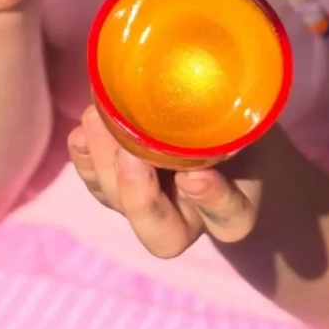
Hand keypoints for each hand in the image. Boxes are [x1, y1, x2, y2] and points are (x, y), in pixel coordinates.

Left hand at [68, 107, 263, 256]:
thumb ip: (237, 117)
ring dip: (104, 166)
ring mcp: (147, 200)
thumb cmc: (238, 112)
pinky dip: (84, 157)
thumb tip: (216, 95)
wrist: (213, 105)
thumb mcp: (247, 114)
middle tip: (132, 156)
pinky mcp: (115, 181)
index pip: (230, 217)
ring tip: (98, 120)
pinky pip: (94, 181)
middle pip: (162, 233)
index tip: (196, 175)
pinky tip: (81, 132)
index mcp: (234, 204)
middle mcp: (188, 215)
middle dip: (140, 198)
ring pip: (119, 203)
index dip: (213, 201)